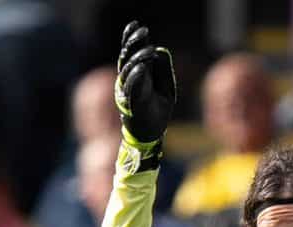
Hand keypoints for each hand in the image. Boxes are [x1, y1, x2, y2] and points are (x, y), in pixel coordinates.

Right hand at [114, 23, 175, 150]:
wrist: (151, 135)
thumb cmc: (157, 110)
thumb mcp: (166, 85)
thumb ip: (163, 68)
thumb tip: (158, 50)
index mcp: (135, 74)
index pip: (131, 52)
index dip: (131, 38)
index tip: (136, 25)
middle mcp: (127, 81)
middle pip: (126, 58)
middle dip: (133, 44)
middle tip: (143, 32)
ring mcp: (127, 93)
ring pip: (127, 71)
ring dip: (138, 59)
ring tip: (148, 50)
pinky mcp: (131, 105)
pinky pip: (131, 88)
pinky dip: (136, 77)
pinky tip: (142, 67)